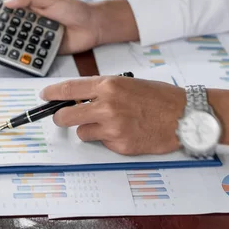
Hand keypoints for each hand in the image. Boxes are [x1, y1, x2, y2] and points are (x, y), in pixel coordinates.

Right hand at [5, 0, 138, 54]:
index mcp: (30, 8)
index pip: (8, 11)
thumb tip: (7, 2)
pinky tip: (15, 58)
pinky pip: (31, 55)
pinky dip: (23, 56)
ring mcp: (37, 38)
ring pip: (18, 43)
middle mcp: (31, 23)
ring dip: (8, 46)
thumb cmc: (74, 9)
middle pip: (9, 29)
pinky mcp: (44, 51)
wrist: (93, 26)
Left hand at [40, 76, 184, 154]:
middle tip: (65, 117)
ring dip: (90, 129)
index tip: (44, 96)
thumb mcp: (128, 83)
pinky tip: (125, 132)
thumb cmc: (160, 97)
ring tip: (111, 124)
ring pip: (83, 132)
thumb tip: (78, 97)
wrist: (185, 116)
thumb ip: (103, 89)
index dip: (51, 94)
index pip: (68, 89)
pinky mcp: (119, 145)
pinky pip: (102, 143)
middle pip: (65, 116)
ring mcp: (112, 127)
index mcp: (109, 85)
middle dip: (62, 118)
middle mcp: (107, 105)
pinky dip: (108, 140)